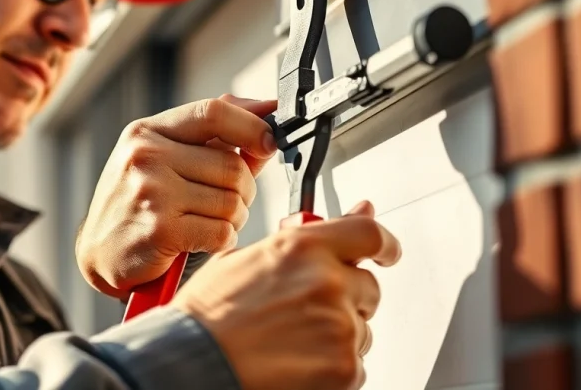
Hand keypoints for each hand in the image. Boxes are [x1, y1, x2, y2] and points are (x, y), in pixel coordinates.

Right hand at [76, 94, 278, 298]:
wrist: (100, 252)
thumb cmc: (140, 203)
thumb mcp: (165, 158)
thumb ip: (215, 136)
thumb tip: (264, 111)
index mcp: (148, 131)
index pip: (214, 112)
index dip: (252, 126)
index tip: (269, 141)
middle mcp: (146, 156)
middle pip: (232, 165)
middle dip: (243, 190)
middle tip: (225, 202)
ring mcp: (152, 192)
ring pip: (232, 201)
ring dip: (233, 219)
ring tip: (207, 222)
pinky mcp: (160, 230)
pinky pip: (222, 232)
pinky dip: (221, 241)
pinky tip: (200, 241)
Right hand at [171, 202, 400, 389]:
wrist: (193, 363)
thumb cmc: (211, 316)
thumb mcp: (247, 258)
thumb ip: (303, 236)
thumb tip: (355, 212)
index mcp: (302, 247)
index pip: (369, 234)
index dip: (384, 244)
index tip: (386, 252)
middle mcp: (327, 281)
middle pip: (368, 287)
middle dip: (346, 298)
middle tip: (305, 313)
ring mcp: (338, 326)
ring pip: (361, 329)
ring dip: (337, 334)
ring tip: (289, 341)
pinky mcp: (344, 368)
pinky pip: (355, 366)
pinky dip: (332, 369)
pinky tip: (294, 363)